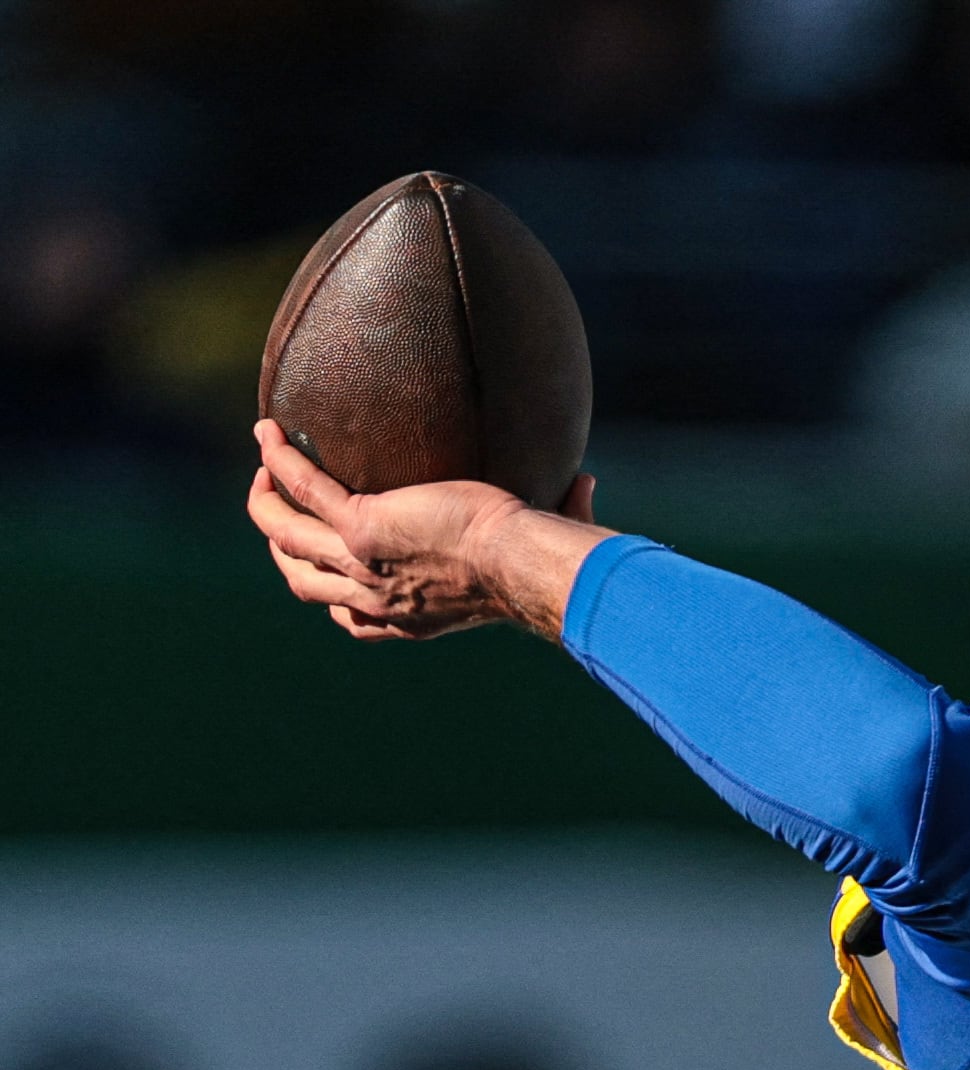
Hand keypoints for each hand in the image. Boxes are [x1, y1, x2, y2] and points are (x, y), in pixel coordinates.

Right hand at [247, 420, 606, 640]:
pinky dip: (281, 461)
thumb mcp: (534, 557)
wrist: (525, 565)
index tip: (332, 567)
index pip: (352, 619)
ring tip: (263, 470)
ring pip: (287, 538)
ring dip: (266, 503)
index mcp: (411, 618)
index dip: (332, 594)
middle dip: (282, 549)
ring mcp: (363, 565)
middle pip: (304, 582)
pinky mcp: (362, 528)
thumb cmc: (539, 564)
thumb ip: (555, 515)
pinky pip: (304, 490)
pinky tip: (269, 433)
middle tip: (278, 508)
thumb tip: (587, 481)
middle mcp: (379, 600)